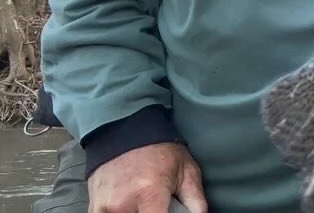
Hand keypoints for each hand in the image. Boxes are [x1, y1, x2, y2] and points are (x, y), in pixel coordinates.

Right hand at [87, 142, 206, 212]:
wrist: (127, 130)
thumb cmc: (160, 151)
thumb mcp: (188, 172)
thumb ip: (196, 204)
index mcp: (150, 194)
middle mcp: (123, 203)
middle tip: (160, 204)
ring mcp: (105, 207)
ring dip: (137, 212)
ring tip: (145, 202)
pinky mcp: (95, 208)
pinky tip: (130, 205)